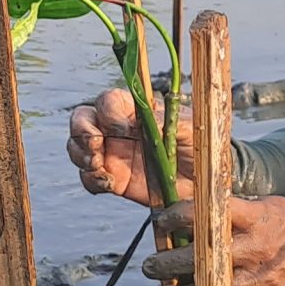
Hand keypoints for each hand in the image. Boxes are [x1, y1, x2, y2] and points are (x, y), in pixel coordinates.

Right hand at [67, 88, 193, 207]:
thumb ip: (165, 121)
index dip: (107, 112)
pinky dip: (91, 181)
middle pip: (83, 119)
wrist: (206, 184)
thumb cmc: (202, 148)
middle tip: (95, 147)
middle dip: (81, 131)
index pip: (108, 101)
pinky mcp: (115, 180)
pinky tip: (109, 184)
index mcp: (137, 111)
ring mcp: (114, 155)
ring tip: (98, 166)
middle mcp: (119, 130)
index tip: (122, 128)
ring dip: (80, 155)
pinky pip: (89, 178)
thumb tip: (146, 116)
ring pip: (78, 148)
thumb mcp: (189, 130)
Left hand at [141, 195, 284, 285]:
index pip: (210, 216)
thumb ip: (229, 211)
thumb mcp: (264, 205)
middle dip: (172, 264)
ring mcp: (261, 279)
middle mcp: (257, 249)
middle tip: (150, 267)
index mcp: (256, 218)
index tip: (160, 222)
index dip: (180, 218)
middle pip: (206, 258)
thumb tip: (185, 211)